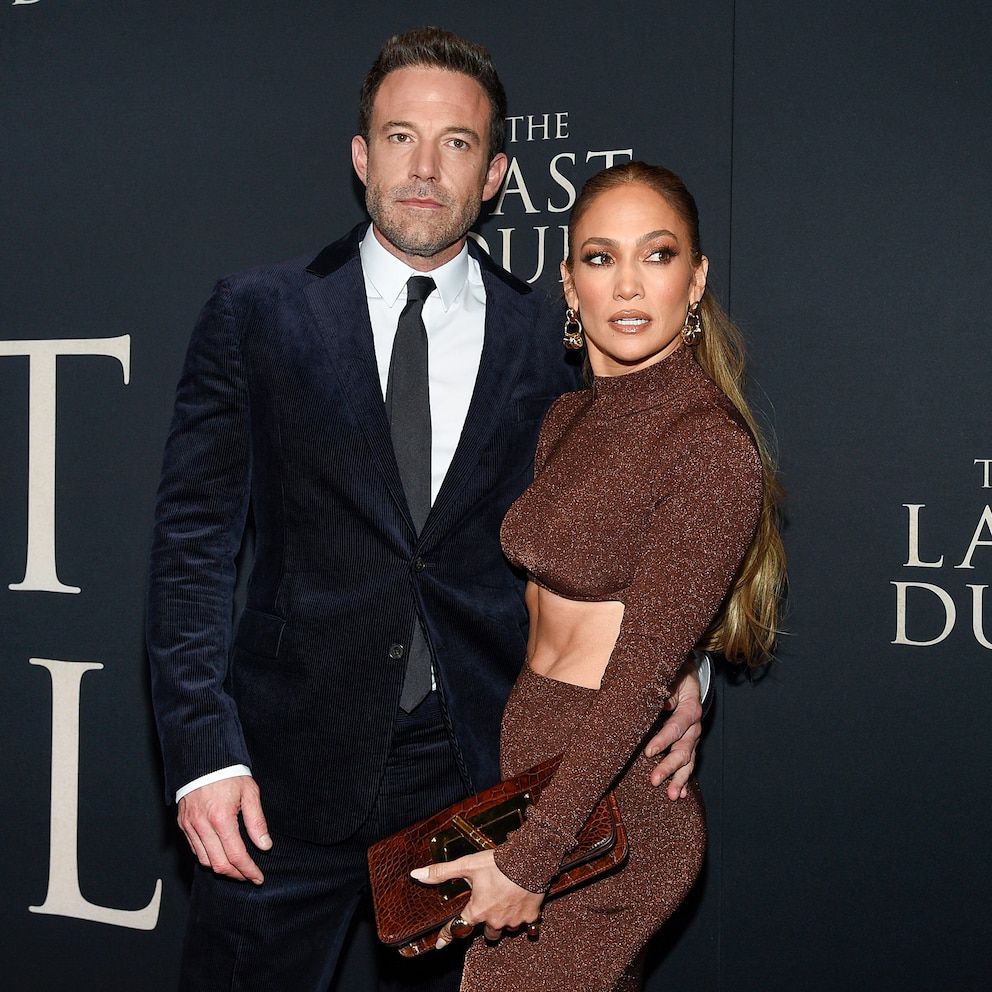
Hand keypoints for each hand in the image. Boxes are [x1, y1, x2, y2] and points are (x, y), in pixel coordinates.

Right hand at [177, 775, 271, 883]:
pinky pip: (195, 850)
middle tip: (249, 875)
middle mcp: (202, 825)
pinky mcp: (183, 824)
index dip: (248, 870)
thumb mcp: (250, 793)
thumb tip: (265, 845)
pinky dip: (208, 857)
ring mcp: (190, 826)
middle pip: (218, 864)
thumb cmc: (229, 774)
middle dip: (236, 874)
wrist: (203, 759)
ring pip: (204, 861)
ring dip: (221, 868)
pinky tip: (220, 854)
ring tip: (237, 867)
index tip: (258, 877)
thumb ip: (257, 821)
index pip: (236, 855)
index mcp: (221, 818)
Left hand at [411, 850, 543, 946]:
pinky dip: (521, 916)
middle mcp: (494, 920)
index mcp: (477, 910)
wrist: (530, 858)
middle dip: (485, 923)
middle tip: (488, 906)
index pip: (458, 927)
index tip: (440, 944)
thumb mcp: (467, 864)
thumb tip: (416, 875)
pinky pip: (524, 923)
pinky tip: (521, 903)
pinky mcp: (530, 917)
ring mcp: (513, 921)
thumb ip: (441, 872)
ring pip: (505, 929)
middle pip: (486, 933)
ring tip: (505, 902)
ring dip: (503, 920)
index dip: (447, 935)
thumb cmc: (497, 863)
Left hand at [644, 658, 702, 798]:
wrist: (690, 676)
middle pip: (683, 749)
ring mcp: (693, 737)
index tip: (648, 753)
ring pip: (688, 761)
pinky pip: (689, 763)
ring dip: (680, 779)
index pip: (676, 727)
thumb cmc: (677, 676)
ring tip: (672, 796)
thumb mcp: (673, 677)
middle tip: (654, 780)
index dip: (663, 740)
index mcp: (690, 709)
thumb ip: (667, 690)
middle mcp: (694, 727)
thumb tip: (663, 704)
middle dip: (669, 766)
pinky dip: (686, 779)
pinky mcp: (689, 743)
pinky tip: (682, 793)